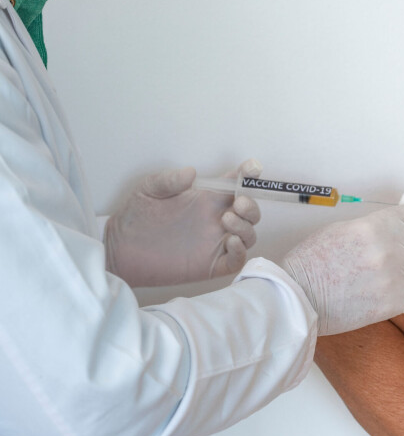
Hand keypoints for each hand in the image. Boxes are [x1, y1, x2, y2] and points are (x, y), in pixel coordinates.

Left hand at [104, 160, 262, 286]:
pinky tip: (229, 242)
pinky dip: (241, 251)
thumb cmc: (135, 216)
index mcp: (207, 199)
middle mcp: (216, 220)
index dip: (248, 175)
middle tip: (238, 203)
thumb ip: (169, 179)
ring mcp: (215, 243)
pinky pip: (237, 260)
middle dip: (252, 206)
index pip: (235, 184)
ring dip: (246, 227)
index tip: (251, 169)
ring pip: (249, 235)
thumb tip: (191, 172)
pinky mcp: (211, 266)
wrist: (120, 250)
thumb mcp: (149, 190)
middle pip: (250, 212)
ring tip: (227, 221)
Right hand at [281, 200, 403, 335]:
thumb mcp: (342, 229)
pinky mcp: (397, 301)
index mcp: (377, 225)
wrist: (299, 297)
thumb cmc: (312, 262)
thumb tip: (397, 227)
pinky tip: (397, 291)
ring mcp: (396, 275)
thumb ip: (375, 227)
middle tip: (400, 252)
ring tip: (393, 274)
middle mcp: (392, 247)